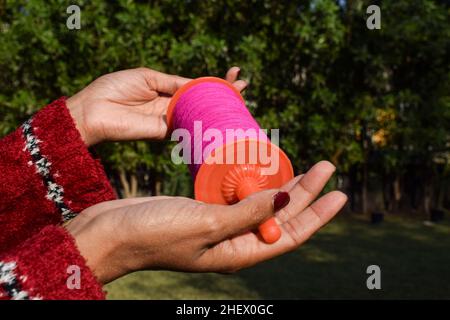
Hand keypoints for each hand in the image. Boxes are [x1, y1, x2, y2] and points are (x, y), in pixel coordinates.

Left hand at [66, 67, 246, 145]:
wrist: (93, 111)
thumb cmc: (114, 89)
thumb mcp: (147, 77)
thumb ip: (172, 83)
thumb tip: (196, 85)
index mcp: (165, 89)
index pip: (195, 85)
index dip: (213, 81)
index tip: (233, 73)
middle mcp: (170, 106)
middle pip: (201, 101)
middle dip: (223, 94)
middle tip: (243, 86)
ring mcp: (168, 120)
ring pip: (197, 115)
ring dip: (217, 109)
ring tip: (239, 97)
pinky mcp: (163, 133)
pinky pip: (186, 128)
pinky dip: (202, 123)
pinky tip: (218, 117)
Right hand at [66, 161, 346, 283]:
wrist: (111, 231)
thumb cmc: (155, 233)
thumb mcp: (207, 224)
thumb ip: (247, 213)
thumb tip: (285, 198)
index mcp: (239, 253)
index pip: (290, 234)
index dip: (317, 214)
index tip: (339, 192)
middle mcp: (234, 241)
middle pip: (280, 216)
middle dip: (306, 192)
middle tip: (326, 166)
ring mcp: (219, 225)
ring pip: (261, 204)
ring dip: (282, 185)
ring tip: (304, 169)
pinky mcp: (203, 209)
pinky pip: (239, 195)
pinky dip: (254, 181)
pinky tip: (261, 169)